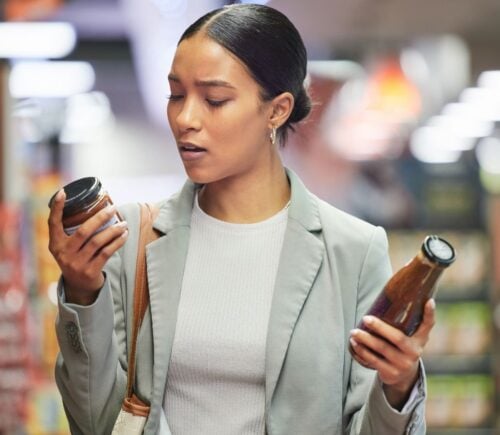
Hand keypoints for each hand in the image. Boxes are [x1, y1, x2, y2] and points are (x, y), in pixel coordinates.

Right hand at [48, 189, 128, 304]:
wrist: (79, 287)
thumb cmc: (77, 258)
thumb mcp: (69, 247)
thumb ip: (74, 231)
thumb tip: (96, 207)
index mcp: (56, 244)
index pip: (53, 223)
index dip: (57, 208)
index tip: (63, 192)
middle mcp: (63, 254)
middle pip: (84, 231)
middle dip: (100, 217)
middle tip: (113, 208)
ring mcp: (76, 264)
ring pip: (98, 242)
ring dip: (114, 230)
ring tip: (124, 223)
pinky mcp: (90, 271)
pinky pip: (107, 252)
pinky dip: (117, 242)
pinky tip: (124, 235)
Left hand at [349, 299, 435, 408]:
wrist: (404, 375)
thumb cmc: (404, 347)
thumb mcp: (412, 336)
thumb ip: (410, 320)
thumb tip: (405, 293)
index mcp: (420, 340)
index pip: (428, 325)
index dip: (430, 314)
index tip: (429, 301)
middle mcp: (414, 353)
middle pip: (397, 338)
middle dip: (380, 327)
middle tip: (365, 318)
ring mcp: (403, 364)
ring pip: (381, 349)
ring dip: (365, 340)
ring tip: (354, 332)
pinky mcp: (391, 373)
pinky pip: (373, 361)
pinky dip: (362, 351)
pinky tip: (354, 343)